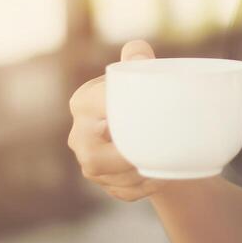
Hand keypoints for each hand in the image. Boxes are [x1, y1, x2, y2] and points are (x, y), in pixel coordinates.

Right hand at [66, 41, 167, 201]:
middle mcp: (78, 134)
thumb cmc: (144, 98)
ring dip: (137, 176)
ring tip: (163, 167)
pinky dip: (142, 188)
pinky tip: (159, 179)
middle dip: (125, 159)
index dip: (120, 116)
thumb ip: (138, 60)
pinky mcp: (103, 182)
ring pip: (107, 178)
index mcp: (84, 102)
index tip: (147, 120)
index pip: (96, 109)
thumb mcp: (143, 77)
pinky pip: (121, 192)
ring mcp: (87, 162)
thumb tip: (138, 51)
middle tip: (155, 154)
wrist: (153, 132)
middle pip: (94, 156)